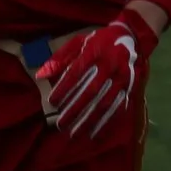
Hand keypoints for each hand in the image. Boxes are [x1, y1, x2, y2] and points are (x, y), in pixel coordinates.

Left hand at [37, 9, 156, 138]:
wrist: (131, 37)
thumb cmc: (98, 41)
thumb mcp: (77, 43)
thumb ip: (59, 59)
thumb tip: (39, 75)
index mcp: (94, 52)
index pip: (76, 73)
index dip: (63, 89)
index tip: (52, 103)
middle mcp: (109, 65)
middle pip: (90, 92)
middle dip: (75, 110)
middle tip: (61, 124)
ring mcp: (121, 77)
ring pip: (105, 102)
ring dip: (89, 120)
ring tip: (75, 133)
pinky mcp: (129, 86)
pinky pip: (118, 107)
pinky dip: (106, 121)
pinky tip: (95, 133)